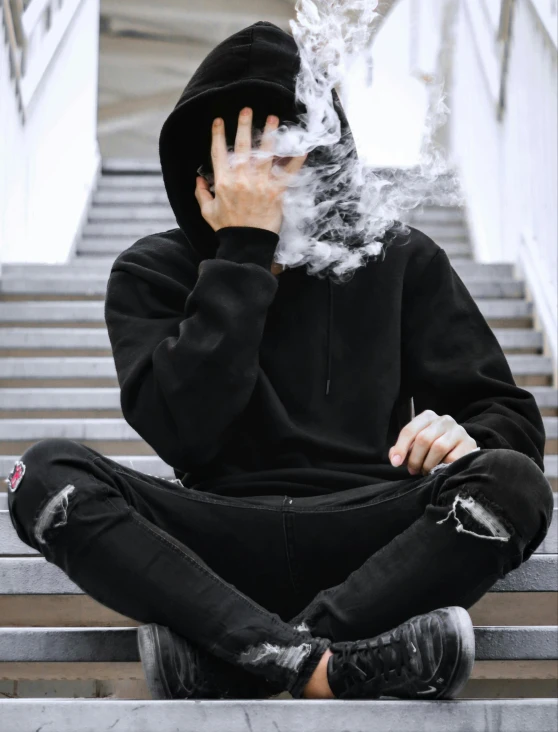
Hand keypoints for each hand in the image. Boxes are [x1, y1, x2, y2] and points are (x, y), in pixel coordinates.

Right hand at [195, 107, 306, 234]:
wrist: (246, 244)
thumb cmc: (227, 228)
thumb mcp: (208, 212)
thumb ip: (201, 194)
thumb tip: (198, 179)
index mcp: (223, 182)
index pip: (218, 152)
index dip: (218, 135)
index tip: (219, 120)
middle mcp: (241, 179)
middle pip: (243, 147)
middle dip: (245, 125)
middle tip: (248, 109)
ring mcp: (260, 185)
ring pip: (265, 154)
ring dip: (270, 135)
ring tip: (274, 119)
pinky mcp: (276, 193)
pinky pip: (288, 173)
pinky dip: (296, 161)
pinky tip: (302, 148)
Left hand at [388, 410, 477, 475]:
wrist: (462, 449)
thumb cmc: (434, 447)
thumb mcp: (417, 445)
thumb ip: (403, 450)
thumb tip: (394, 459)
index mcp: (428, 417)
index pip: (410, 430)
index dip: (401, 447)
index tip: (396, 462)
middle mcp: (444, 420)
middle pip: (423, 439)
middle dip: (415, 458)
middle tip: (413, 470)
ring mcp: (458, 430)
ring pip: (438, 447)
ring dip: (428, 464)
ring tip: (425, 471)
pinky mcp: (469, 443)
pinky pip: (452, 457)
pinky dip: (443, 467)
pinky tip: (440, 470)